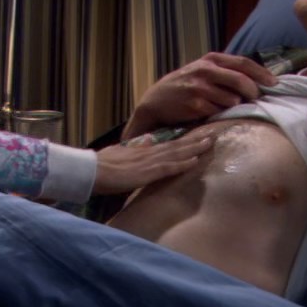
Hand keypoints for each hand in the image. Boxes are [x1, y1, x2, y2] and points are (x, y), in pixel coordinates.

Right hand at [92, 128, 216, 194]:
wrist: (90, 170)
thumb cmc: (102, 164)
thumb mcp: (121, 153)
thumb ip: (136, 148)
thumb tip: (148, 140)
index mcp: (145, 149)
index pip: (171, 143)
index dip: (187, 138)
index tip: (201, 133)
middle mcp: (150, 153)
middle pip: (178, 145)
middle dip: (197, 139)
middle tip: (215, 133)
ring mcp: (149, 162)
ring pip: (177, 153)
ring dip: (195, 148)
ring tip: (210, 142)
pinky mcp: (146, 173)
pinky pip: (168, 167)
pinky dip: (182, 164)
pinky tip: (194, 160)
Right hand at [124, 52, 277, 137]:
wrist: (156, 100)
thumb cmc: (185, 86)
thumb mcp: (203, 71)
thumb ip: (226, 72)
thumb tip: (258, 81)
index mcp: (210, 59)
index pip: (243, 63)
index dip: (262, 73)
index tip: (275, 83)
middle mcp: (205, 70)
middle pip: (241, 80)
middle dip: (253, 92)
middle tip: (256, 99)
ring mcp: (200, 87)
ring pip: (232, 99)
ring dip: (234, 105)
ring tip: (224, 106)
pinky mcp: (196, 104)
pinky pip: (219, 111)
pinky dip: (220, 113)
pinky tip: (210, 112)